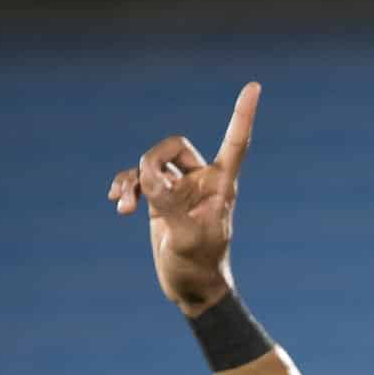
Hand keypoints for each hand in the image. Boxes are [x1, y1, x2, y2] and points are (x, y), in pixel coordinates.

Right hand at [107, 82, 259, 315]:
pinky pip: (138, 179)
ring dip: (133, 179)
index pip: (235, 143)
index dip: (243, 115)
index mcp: (221, 185)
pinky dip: (126, 188)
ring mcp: (180, 189)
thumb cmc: (197, 266)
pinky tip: (119, 205)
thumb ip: (167, 203)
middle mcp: (202, 181)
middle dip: (152, 160)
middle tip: (145, 187)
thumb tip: (146, 176)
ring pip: (152, 163)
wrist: (190, 288)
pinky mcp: (161, 199)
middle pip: (174, 146)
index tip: (255, 86)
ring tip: (124, 205)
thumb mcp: (184, 237)